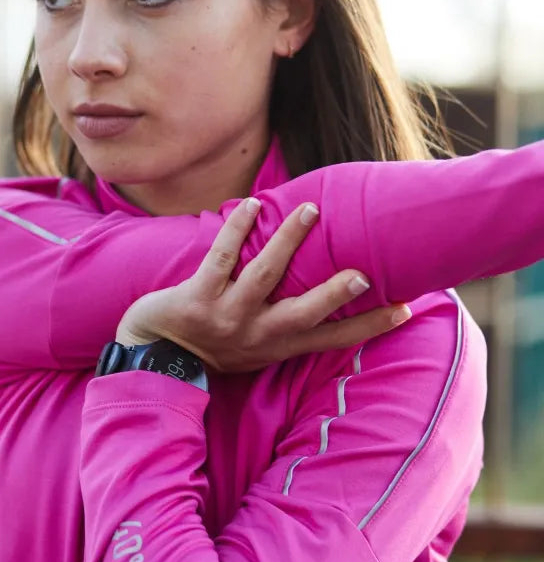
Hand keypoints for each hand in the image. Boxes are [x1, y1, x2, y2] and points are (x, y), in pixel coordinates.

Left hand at [115, 198, 411, 371]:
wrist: (156, 357)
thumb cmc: (215, 347)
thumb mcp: (256, 347)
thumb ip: (286, 329)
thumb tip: (324, 300)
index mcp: (276, 346)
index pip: (330, 339)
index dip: (367, 326)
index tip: (404, 310)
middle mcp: (256, 335)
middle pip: (303, 313)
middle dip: (332, 295)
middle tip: (363, 275)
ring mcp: (226, 316)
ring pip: (263, 274)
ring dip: (288, 241)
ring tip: (310, 210)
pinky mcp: (197, 298)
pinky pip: (221, 256)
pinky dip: (236, 228)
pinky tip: (251, 204)